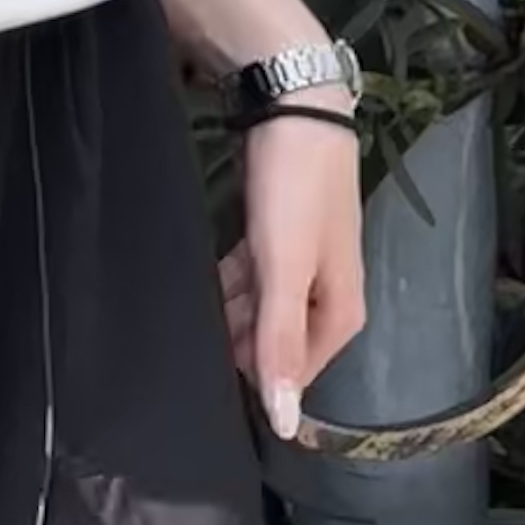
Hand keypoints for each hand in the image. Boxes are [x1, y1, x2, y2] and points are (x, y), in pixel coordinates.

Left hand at [218, 116, 367, 445]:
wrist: (295, 101)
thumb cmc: (295, 190)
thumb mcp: (285, 271)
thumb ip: (281, 343)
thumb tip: (285, 423)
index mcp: (340, 311)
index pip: (297, 375)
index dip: (258, 387)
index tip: (209, 393)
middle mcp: (326, 291)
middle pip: (278, 342)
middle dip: (238, 349)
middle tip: (185, 352)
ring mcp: (302, 260)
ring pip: (259, 308)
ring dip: (228, 316)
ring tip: (183, 323)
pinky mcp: (277, 232)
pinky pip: (249, 277)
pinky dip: (228, 286)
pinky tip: (198, 286)